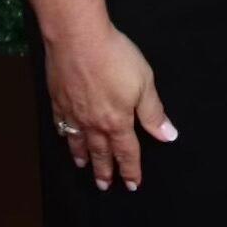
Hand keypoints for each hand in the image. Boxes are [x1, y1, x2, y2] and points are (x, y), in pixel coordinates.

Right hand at [46, 23, 176, 189]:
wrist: (78, 39)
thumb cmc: (115, 58)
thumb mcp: (144, 82)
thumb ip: (153, 112)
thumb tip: (167, 136)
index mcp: (117, 121)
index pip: (127, 152)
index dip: (131, 169)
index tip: (133, 184)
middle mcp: (93, 123)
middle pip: (101, 153)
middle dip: (104, 170)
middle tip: (105, 186)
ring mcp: (73, 113)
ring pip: (79, 143)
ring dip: (83, 157)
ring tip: (83, 167)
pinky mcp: (58, 100)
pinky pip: (61, 125)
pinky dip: (64, 136)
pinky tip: (65, 136)